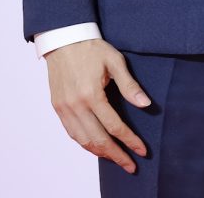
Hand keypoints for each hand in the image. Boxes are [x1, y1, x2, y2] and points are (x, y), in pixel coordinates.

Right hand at [45, 38, 151, 173]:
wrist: (64, 38)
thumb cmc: (91, 48)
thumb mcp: (115, 61)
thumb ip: (129, 85)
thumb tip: (146, 104)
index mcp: (91, 94)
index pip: (114, 126)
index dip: (130, 140)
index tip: (142, 150)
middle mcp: (76, 105)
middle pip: (98, 139)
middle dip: (117, 155)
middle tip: (131, 165)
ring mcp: (64, 108)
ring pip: (83, 140)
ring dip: (101, 153)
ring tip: (116, 159)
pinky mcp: (58, 108)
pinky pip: (72, 133)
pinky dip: (85, 144)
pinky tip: (96, 147)